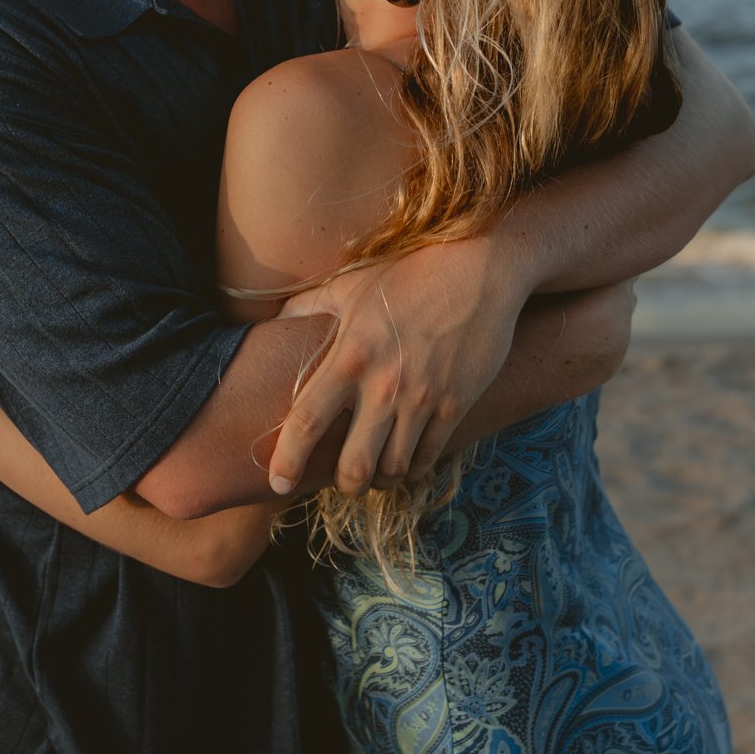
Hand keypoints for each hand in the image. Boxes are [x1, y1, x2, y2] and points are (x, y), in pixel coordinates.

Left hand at [267, 233, 527, 498]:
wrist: (479, 269)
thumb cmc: (409, 274)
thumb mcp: (351, 285)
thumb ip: (309, 305)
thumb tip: (275, 318)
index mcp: (349, 356)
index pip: (307, 421)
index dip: (287, 459)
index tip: (278, 483)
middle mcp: (384, 384)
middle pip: (355, 467)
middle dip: (345, 484)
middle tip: (344, 480)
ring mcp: (423, 398)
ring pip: (394, 468)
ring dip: (381, 478)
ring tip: (376, 471)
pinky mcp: (456, 403)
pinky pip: (429, 456)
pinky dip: (414, 467)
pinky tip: (407, 458)